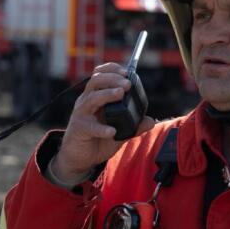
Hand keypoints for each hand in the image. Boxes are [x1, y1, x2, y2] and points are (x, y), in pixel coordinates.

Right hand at [52, 63, 154, 183]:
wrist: (79, 159)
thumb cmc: (97, 140)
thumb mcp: (119, 132)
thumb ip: (133, 126)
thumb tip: (150, 122)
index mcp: (95, 97)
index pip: (100, 75)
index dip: (111, 69)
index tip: (126, 71)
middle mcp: (87, 102)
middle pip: (96, 81)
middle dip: (112, 79)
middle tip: (127, 84)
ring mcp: (82, 114)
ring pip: (92, 98)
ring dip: (107, 94)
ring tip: (120, 94)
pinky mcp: (79, 128)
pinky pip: (90, 126)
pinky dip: (102, 128)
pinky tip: (112, 131)